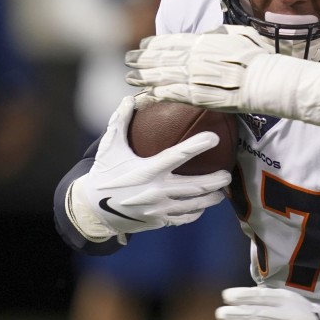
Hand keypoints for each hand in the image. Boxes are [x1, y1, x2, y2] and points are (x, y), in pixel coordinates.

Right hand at [69, 95, 231, 239]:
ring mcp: (158, 209)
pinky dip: (196, 212)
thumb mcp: (109, 147)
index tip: (214, 137)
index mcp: (146, 170)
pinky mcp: (158, 221)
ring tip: (222, 192)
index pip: (177, 155)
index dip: (198, 146)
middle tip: (227, 173)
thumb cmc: (104, 174)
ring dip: (211, 198)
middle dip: (216, 180)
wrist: (92, 210)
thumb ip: (120, 121)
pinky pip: (184, 218)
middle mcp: (155, 191)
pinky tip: (203, 206)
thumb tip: (131, 98)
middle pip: (195, 186)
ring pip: (194, 205)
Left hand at [125, 25, 273, 111]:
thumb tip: (210, 32)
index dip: (154, 43)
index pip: (171, 41)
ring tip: (130, 78)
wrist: (266, 81)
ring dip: (143, 77)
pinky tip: (146, 94)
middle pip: (161, 58)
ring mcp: (194, 77)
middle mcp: (193, 57)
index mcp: (203, 41)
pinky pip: (171, 95)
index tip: (143, 44)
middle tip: (128, 60)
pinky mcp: (196, 96)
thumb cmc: (259, 58)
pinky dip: (157, 94)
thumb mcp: (240, 35)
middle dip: (142, 59)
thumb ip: (221, 33)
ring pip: (161, 76)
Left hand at [216, 286, 319, 319]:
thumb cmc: (299, 313)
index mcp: (289, 302)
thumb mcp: (288, 300)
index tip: (225, 296)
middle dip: (238, 315)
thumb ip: (266, 298)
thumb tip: (237, 297)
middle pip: (261, 316)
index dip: (243, 296)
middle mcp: (291, 319)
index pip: (263, 297)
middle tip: (220, 314)